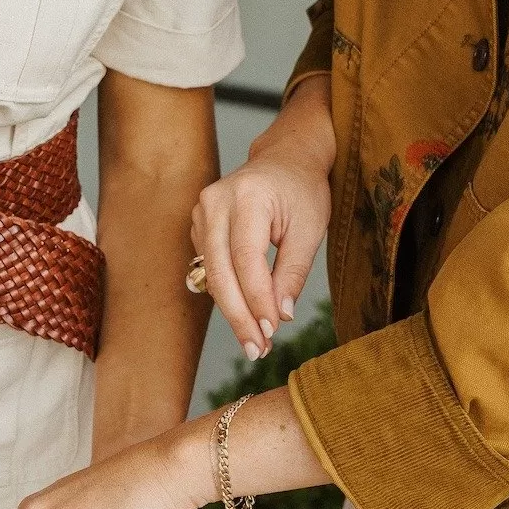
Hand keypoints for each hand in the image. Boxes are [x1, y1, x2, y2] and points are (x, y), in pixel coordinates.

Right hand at [190, 74, 332, 355]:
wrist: (285, 158)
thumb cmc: (302, 190)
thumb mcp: (310, 229)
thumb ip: (293, 272)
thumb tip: (280, 315)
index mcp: (247, 196)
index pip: (247, 259)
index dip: (257, 300)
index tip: (271, 331)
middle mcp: (216, 201)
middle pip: (220, 270)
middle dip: (239, 315)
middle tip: (257, 350)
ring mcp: (201, 211)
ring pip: (211, 273)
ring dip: (232, 309)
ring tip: (254, 340)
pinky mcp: (198, 223)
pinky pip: (209, 266)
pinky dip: (226, 292)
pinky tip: (245, 313)